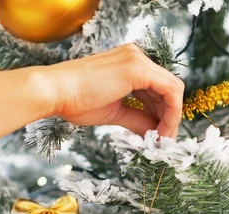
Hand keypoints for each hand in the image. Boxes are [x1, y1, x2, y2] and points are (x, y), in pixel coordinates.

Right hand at [40, 43, 184, 137]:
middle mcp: (136, 56)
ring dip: (172, 117)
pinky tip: (161, 131)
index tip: (160, 135)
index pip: (158, 88)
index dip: (164, 113)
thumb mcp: (115, 112)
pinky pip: (170, 91)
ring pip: (173, 89)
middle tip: (165, 141)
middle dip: (170, 117)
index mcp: (129, 63)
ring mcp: (138, 59)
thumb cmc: (75, 101)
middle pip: (168, 88)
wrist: (55, 92)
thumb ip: (138, 118)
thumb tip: (155, 132)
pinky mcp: (138, 68)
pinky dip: (171, 112)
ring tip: (162, 140)